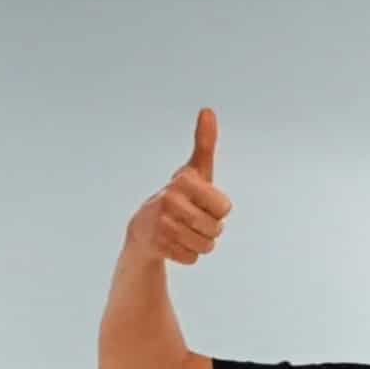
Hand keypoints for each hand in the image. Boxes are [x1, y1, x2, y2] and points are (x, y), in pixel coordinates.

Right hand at [124, 107, 231, 265]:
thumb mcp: (194, 171)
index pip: (224, 208)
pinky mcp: (157, 246)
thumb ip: (205, 143)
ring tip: (184, 231)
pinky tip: (174, 243)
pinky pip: (192, 258)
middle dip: (211, 229)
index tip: (202, 202)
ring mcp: (161, 224)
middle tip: (193, 220)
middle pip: (216, 229)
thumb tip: (207, 110)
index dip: (218, 209)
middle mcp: (170, 200)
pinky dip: (188, 255)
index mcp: (183, 181)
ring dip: (200, 244)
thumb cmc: (179, 196)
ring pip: (206, 246)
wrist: (144, 228)